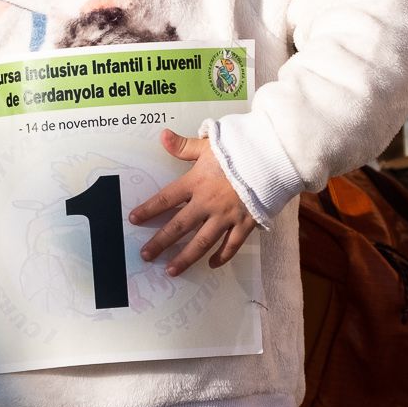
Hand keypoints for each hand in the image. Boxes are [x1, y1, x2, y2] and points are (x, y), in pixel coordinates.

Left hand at [129, 130, 256, 276]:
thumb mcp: (210, 144)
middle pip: (178, 226)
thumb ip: (184, 146)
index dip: (149, 209)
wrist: (273, 158)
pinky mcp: (245, 223)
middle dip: (160, 242)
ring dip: (185, 258)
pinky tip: (210, 265)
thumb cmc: (241, 149)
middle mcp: (208, 203)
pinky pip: (231, 245)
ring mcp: (226, 216)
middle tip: (145, 255)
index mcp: (196, 182)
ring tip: (171, 271)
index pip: (166, 198)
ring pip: (201, 242)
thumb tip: (162, 136)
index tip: (134, 219)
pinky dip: (221, 257)